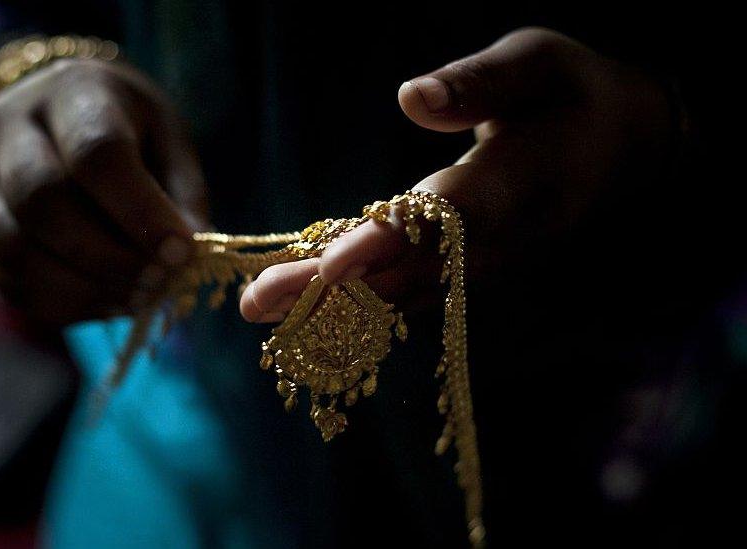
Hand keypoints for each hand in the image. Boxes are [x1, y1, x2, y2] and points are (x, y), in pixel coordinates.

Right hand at [0, 57, 206, 324]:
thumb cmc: (128, 128)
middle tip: (157, 283)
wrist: (57, 112)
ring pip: (15, 248)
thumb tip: (189, 255)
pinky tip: (107, 301)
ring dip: (83, 287)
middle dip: (107, 257)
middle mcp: (10, 126)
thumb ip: (182, 194)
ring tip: (136, 298)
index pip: (95, 153)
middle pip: (42, 201)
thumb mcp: (169, 139)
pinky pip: (9, 278)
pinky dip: (63, 303)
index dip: (139, 211)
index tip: (180, 252)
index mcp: (73, 91)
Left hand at [240, 27, 671, 322]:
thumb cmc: (567, 95)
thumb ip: (479, 83)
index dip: (389, 244)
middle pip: (407, 271)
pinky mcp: (468, 272)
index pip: (445, 222)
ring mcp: (483, 265)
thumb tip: (411, 97)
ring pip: (402, 293)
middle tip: (256, 303)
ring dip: (332, 306)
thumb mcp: (537, 64)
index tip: (331, 266)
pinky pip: (410, 293)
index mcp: (517, 183)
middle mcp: (497, 241)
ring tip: (261, 308)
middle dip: (330, 291)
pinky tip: (303, 306)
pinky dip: (358, 302)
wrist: (615, 148)